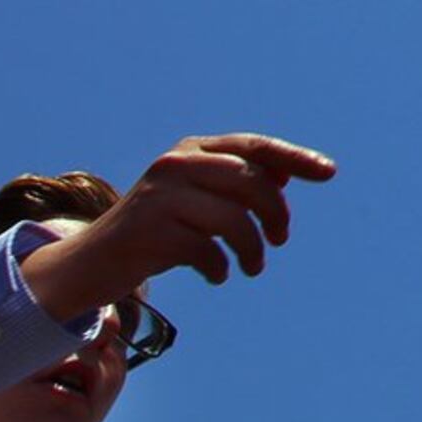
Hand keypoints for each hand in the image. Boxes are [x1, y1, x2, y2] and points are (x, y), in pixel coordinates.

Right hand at [20, 133, 337, 326]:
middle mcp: (175, 165)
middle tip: (280, 239)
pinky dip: (222, 267)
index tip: (329, 173)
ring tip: (252, 266)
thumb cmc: (158, 229)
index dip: (294, 158)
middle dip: (277, 213)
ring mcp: (160, 197)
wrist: (92, 262)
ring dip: (253, 249)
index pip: (254, 146)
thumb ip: (236, 183)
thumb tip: (287, 174)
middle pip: (252, 182)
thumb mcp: (196, 198)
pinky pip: (209, 251)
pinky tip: (218, 275)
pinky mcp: (150, 232)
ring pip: (235, 219)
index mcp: (192, 150)